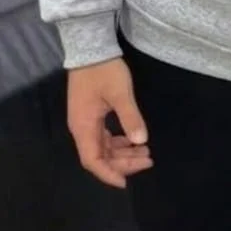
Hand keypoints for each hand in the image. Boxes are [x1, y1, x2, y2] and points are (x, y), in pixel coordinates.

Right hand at [67, 57, 152, 187]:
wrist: (91, 48)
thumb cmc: (104, 70)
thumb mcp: (120, 93)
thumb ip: (130, 117)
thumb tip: (140, 141)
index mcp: (83, 126)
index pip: (92, 160)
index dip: (108, 174)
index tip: (126, 183)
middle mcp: (81, 128)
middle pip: (99, 156)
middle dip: (123, 163)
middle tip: (148, 160)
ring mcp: (85, 121)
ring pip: (103, 148)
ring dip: (123, 154)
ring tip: (146, 153)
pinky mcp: (91, 115)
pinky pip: (104, 137)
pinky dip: (119, 143)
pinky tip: (134, 141)